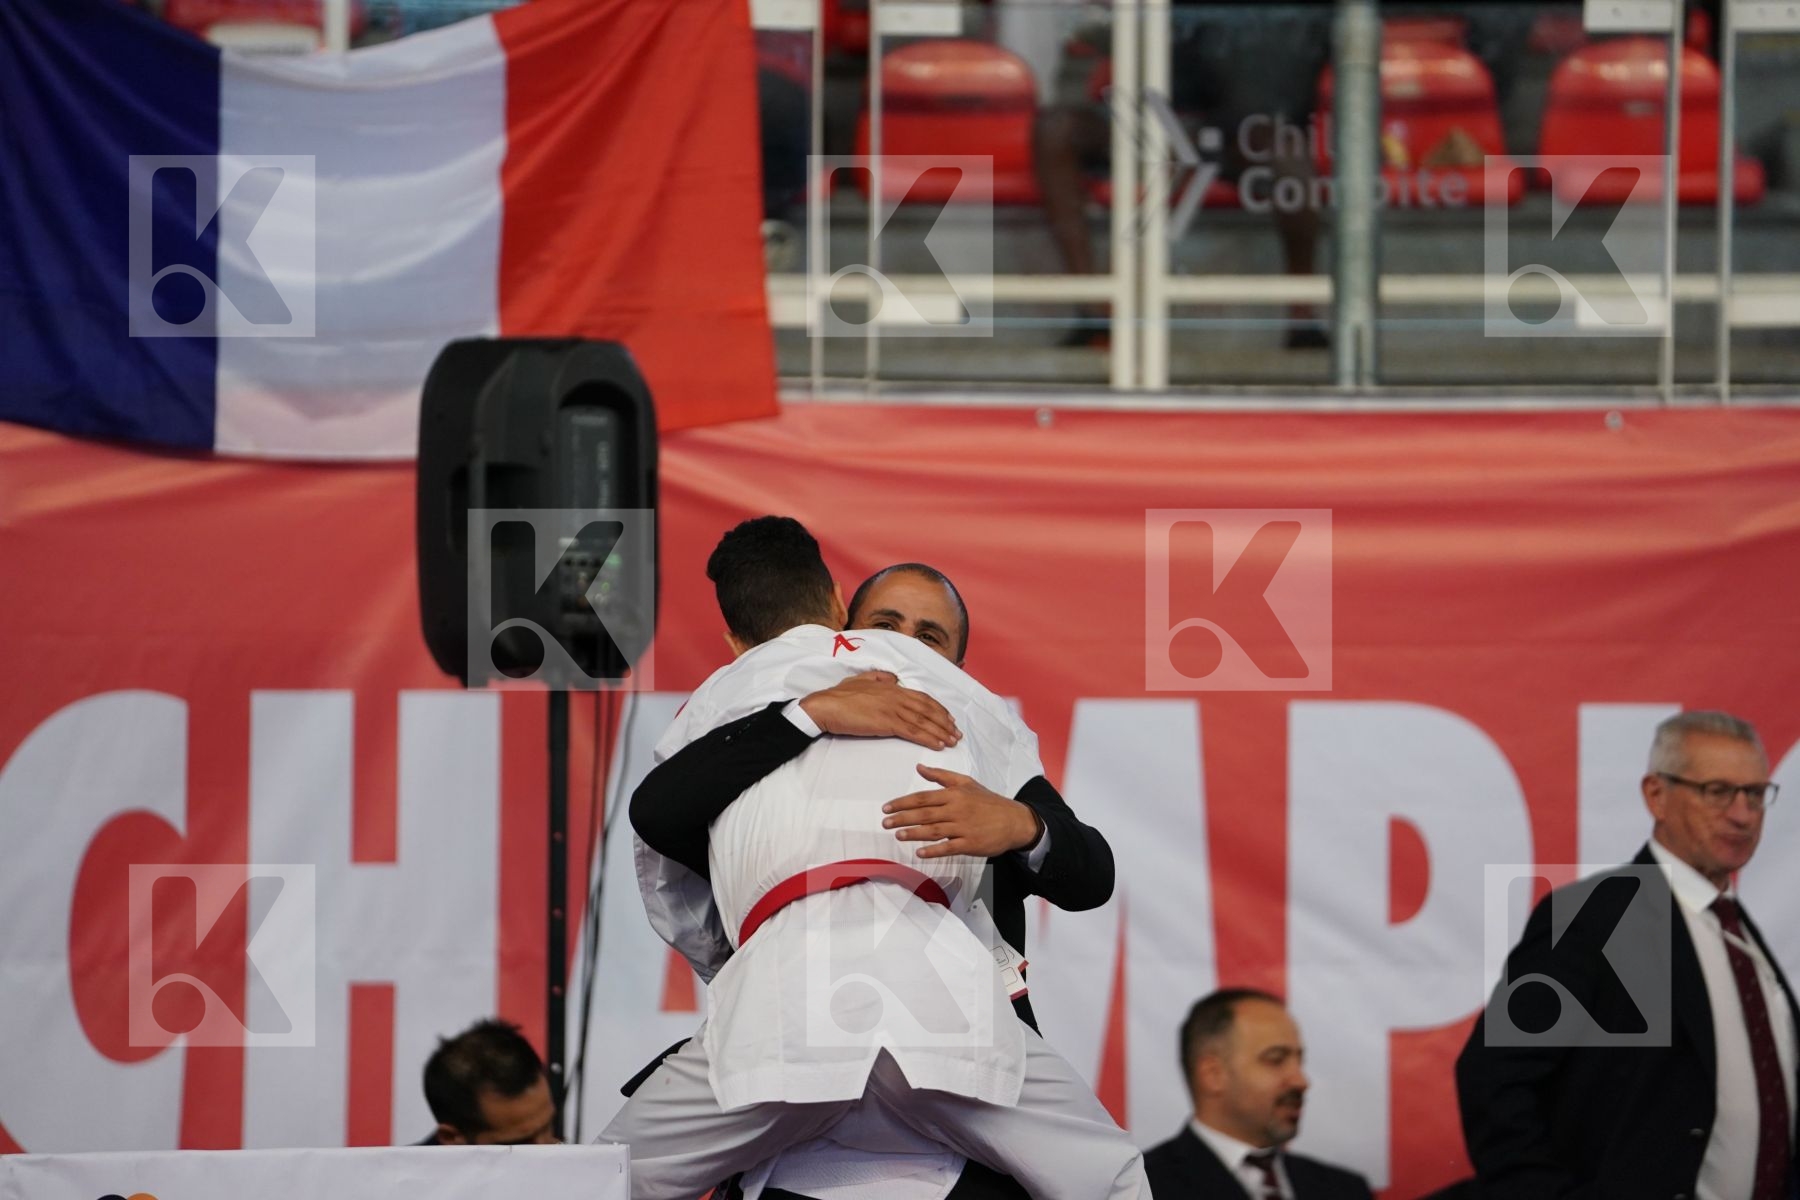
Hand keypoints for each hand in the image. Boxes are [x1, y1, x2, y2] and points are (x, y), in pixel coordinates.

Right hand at [798, 671, 960, 750]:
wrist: (825, 706)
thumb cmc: (839, 696)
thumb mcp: (861, 680)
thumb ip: (878, 678)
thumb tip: (892, 679)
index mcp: (891, 687)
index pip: (921, 697)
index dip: (937, 708)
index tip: (948, 718)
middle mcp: (895, 695)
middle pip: (927, 709)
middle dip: (944, 721)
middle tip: (956, 733)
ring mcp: (892, 708)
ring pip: (923, 721)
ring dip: (941, 732)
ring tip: (952, 742)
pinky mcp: (887, 722)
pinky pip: (913, 731)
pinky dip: (928, 738)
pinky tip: (938, 745)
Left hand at [881, 765, 1042, 858]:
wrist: (1014, 820)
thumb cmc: (988, 801)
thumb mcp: (966, 783)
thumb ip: (941, 775)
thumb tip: (920, 767)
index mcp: (954, 794)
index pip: (922, 797)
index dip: (902, 802)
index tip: (887, 808)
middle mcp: (956, 810)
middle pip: (924, 814)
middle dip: (902, 818)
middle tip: (885, 823)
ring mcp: (963, 828)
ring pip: (933, 831)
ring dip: (913, 833)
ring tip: (898, 835)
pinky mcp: (970, 844)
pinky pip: (948, 848)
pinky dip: (933, 850)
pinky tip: (920, 852)